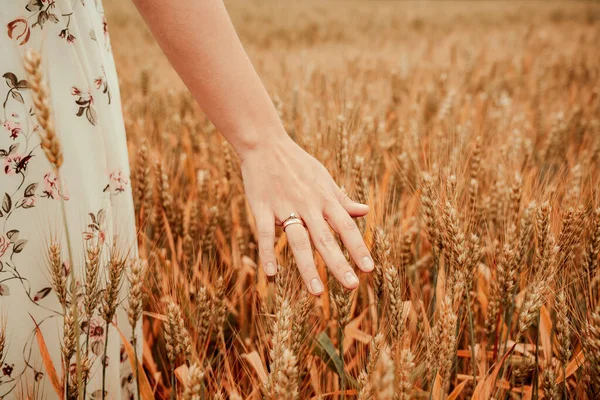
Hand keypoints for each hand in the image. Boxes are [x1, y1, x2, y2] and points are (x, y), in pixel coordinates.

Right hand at [239, 134, 373, 295]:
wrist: (265, 144)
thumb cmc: (297, 163)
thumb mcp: (324, 177)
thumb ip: (342, 198)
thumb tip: (365, 211)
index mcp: (325, 198)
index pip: (346, 227)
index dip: (358, 248)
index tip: (369, 269)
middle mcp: (308, 205)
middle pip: (326, 239)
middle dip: (339, 264)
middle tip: (352, 287)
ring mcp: (284, 207)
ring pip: (299, 241)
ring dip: (308, 267)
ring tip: (317, 292)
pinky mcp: (262, 207)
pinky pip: (266, 234)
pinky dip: (268, 254)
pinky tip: (271, 276)